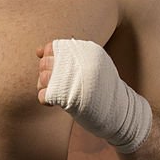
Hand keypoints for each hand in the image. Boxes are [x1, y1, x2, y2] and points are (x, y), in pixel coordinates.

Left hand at [34, 38, 152, 153]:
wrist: (121, 113)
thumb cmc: (103, 88)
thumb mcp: (93, 63)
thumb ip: (68, 54)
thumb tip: (38, 51)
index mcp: (86, 50)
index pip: (53, 47)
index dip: (49, 58)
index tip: (55, 68)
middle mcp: (79, 62)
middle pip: (46, 63)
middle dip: (46, 73)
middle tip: (56, 83)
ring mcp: (74, 79)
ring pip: (43, 78)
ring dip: (44, 87)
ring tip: (56, 93)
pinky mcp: (68, 98)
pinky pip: (43, 95)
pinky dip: (45, 100)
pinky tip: (55, 103)